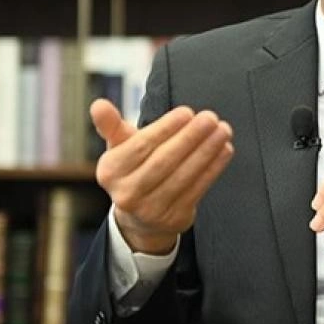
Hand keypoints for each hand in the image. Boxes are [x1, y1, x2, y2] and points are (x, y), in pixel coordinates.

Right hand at [91, 99, 234, 254]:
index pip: (141, 146)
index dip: (166, 128)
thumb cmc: (133, 170)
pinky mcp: (174, 218)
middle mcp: (127, 192)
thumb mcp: (118, 148)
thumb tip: (98, 105)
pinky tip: (225, 149)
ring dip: (207, 150)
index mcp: (110, 171)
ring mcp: (151, 209)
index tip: (187, 112)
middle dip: (190, 137)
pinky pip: (198, 189)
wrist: (140, 217)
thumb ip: (111, 125)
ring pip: (184, 175)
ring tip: (223, 130)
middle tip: (210, 118)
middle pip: (164, 161)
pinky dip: (214, 167)